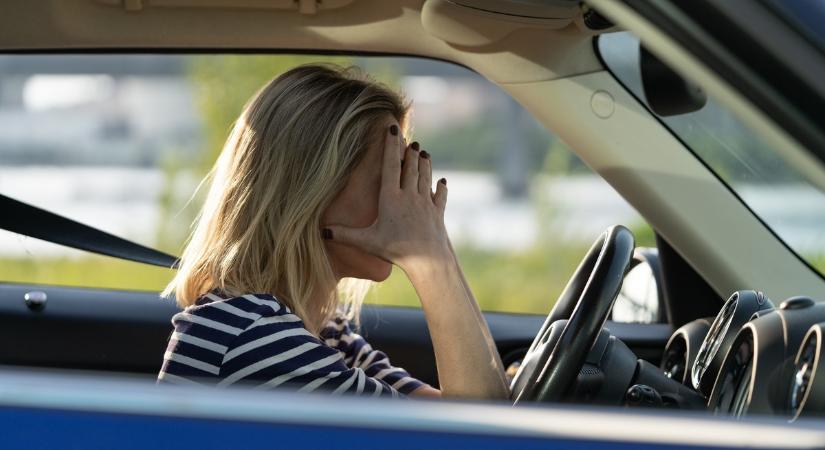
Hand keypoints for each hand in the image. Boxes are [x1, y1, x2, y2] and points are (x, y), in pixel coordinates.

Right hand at [324, 125, 448, 271]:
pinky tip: (441, 182)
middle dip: (409, 152)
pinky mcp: (437, 213)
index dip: (391, 146)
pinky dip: (440, 188)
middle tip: (410, 140)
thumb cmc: (395, 250)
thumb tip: (322, 232)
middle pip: (410, 168)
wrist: (427, 261)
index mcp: (391, 198)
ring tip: (424, 152)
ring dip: (424, 164)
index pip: (390, 166)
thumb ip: (345, 235)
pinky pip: (439, 196)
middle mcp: (409, 196)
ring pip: (425, 177)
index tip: (392, 129)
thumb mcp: (367, 242)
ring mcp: (425, 203)